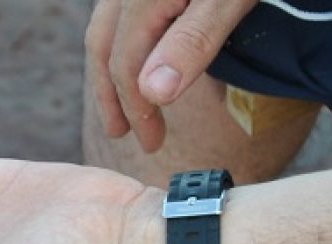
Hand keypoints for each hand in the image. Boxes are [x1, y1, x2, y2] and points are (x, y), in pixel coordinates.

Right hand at [87, 0, 256, 150]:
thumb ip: (191, 43)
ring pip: (105, 28)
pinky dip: (120, 42)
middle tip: (120, 133)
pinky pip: (119, 14)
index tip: (151, 142)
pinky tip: (135, 56)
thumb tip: (153, 94)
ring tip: (118, 103)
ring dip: (110, 69)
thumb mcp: (228, 2)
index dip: (137, 109)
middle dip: (110, 95)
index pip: (125, 65)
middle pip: (103, 46)